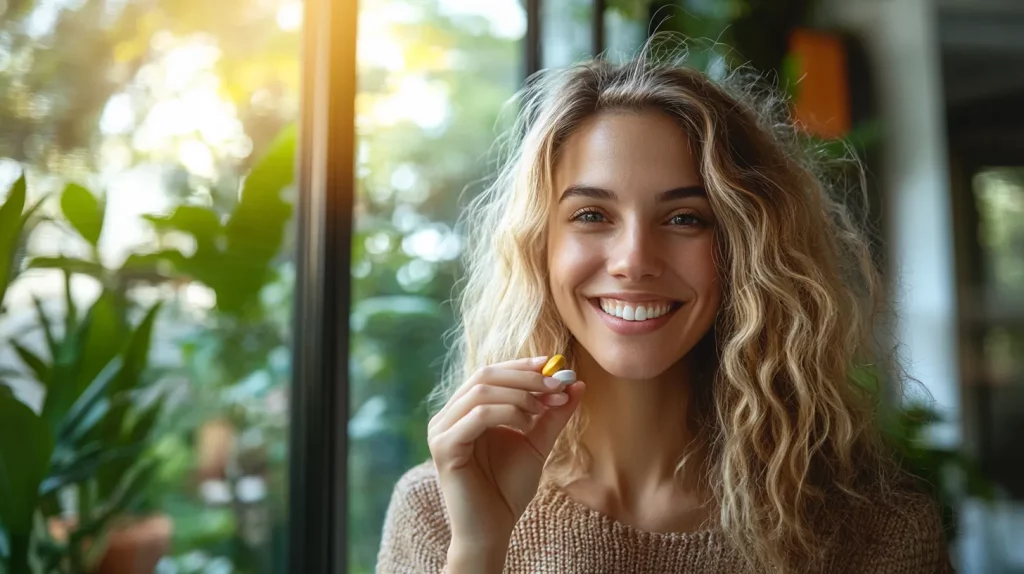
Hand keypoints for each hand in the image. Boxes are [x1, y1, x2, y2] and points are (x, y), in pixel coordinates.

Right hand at [428, 356, 584, 564]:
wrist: (493, 529)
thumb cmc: (508, 488)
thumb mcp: (536, 443)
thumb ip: (552, 415)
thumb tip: (575, 384)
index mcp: (464, 411)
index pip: (491, 373)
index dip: (522, 365)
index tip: (554, 363)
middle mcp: (448, 416)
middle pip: (485, 375)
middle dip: (525, 376)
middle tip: (557, 384)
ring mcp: (442, 430)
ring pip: (482, 391)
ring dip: (520, 394)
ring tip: (544, 409)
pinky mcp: (444, 447)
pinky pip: (478, 415)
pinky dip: (507, 412)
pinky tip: (526, 424)